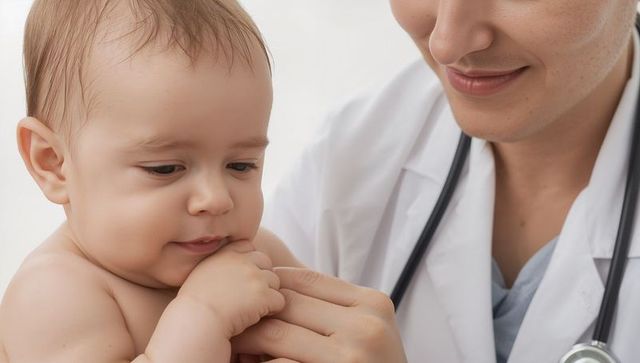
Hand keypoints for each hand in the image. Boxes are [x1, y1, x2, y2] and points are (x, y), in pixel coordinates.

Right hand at [177, 240, 284, 337]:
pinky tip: (256, 317)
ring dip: (268, 295)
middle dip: (261, 277)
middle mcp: (242, 262)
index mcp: (225, 254)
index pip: (248, 246)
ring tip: (250, 308)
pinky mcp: (264, 295)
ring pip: (275, 281)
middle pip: (265, 262)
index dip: (249, 261)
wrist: (196, 324)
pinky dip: (272, 310)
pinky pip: (280, 300)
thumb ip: (218, 265)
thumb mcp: (200, 275)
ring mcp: (255, 277)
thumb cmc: (194, 308)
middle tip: (249, 296)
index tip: (242, 278)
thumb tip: (233, 268)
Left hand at [231, 267, 406, 362]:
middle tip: (234, 319)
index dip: (271, 284)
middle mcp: (364, 326)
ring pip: (276, 333)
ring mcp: (349, 356)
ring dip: (248, 339)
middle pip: (287, 303)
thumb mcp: (367, 329)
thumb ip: (333, 307)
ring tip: (236, 344)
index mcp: (372, 303)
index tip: (251, 294)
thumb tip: (272, 282)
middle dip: (257, 311)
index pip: (305, 278)